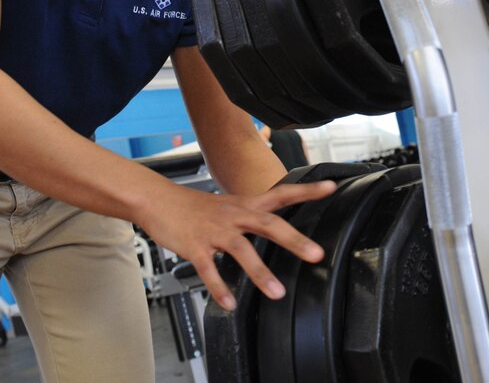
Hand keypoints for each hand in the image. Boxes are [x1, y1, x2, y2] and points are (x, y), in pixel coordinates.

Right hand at [135, 180, 336, 310]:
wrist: (157, 200)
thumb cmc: (193, 206)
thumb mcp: (227, 205)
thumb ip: (251, 216)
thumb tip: (273, 227)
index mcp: (244, 205)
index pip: (281, 193)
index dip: (307, 190)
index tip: (331, 188)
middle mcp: (233, 215)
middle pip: (269, 224)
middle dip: (294, 240)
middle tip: (316, 254)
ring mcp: (214, 231)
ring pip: (242, 250)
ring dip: (260, 272)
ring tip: (276, 293)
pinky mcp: (195, 246)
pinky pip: (209, 269)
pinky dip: (219, 287)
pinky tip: (229, 302)